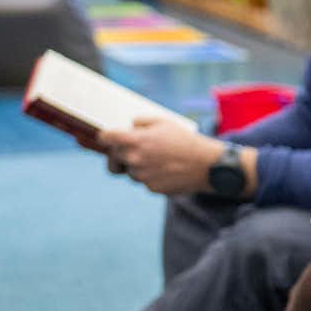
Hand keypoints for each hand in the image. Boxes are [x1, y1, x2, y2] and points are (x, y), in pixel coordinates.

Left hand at [99, 116, 223, 194]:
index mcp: (134, 140)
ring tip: (158, 160)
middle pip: (112, 158)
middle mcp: (134, 159)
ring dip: (138, 167)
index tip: (108, 138)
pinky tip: (167, 170)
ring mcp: (142, 176)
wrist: (206, 165)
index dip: (105, 137)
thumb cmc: (185, 140)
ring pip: (129, 172)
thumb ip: (140, 123)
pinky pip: (144, 182)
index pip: (104, 138)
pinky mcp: (152, 188)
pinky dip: (151, 177)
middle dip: (120, 154)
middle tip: (135, 150)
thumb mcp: (163, 122)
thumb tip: (128, 128)